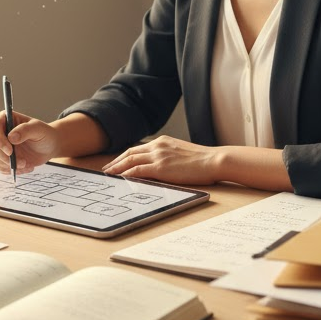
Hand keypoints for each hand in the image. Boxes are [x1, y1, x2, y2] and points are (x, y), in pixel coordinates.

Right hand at [0, 111, 59, 175]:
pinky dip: (13, 170)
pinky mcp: (4, 159)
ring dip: (10, 164)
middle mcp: (0, 133)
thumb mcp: (38, 129)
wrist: (50, 146)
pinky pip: (1, 168)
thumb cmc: (44, 133)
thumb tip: (11, 137)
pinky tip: (26, 167)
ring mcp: (1, 147)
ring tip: (26, 163)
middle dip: (4, 156)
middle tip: (22, 161)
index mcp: (6, 120)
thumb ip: (25, 130)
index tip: (10, 150)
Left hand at [101, 135, 219, 184]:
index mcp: (163, 141)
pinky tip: (121, 178)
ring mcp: (158, 156)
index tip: (117, 162)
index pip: (138, 148)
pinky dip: (127, 173)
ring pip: (131, 160)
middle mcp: (158, 145)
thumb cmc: (203, 160)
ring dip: (117, 167)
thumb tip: (160, 166)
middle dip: (116, 161)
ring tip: (109, 174)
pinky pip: (138, 170)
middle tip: (106, 169)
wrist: (214, 160)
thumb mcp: (182, 153)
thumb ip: (168, 156)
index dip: (125, 156)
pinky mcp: (161, 167)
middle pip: (130, 152)